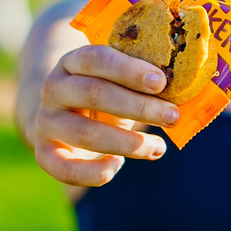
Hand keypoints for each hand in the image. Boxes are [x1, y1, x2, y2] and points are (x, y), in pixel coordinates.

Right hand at [34, 45, 179, 186]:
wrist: (58, 116)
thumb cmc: (101, 94)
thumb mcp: (114, 81)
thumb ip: (140, 83)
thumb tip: (187, 94)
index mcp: (72, 61)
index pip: (96, 58)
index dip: (129, 70)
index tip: (161, 82)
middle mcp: (54, 88)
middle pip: (94, 93)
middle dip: (138, 106)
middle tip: (172, 116)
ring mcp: (46, 121)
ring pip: (86, 133)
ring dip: (127, 143)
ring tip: (157, 147)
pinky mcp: (44, 152)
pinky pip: (65, 168)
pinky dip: (94, 172)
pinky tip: (118, 166)